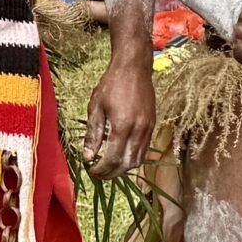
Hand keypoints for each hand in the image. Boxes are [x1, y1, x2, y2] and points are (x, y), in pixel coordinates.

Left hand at [84, 51, 157, 181]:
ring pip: (138, 160)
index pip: (112, 159)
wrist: (134, 67)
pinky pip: (144, 149)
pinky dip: (133, 158)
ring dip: (123, 168)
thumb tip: (88, 156)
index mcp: (122, 126)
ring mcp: (148, 128)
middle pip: (127, 164)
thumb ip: (93, 134)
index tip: (91, 170)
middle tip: (99, 174)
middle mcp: (139, 130)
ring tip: (109, 167)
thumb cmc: (112, 84)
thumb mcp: (96, 107)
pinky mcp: (153, 125)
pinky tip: (121, 155)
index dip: (101, 169)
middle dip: (112, 174)